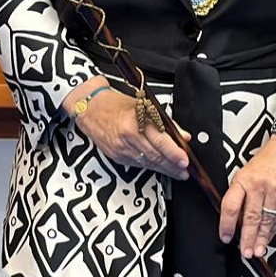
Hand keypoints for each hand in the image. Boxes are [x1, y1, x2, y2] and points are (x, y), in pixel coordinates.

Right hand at [64, 82, 188, 180]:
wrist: (90, 109)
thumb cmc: (116, 104)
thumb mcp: (143, 106)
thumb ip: (165, 122)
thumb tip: (182, 135)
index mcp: (137, 120)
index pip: (160, 140)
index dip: (174, 153)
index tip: (185, 160)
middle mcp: (128, 135)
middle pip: (155, 155)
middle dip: (172, 165)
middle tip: (183, 171)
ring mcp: (121, 147)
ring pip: (147, 163)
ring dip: (163, 169)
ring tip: (175, 172)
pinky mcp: (116, 156)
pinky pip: (137, 164)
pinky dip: (149, 166)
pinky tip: (158, 167)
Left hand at [219, 133, 275, 258]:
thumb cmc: (267, 159)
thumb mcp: (246, 171)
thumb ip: (240, 193)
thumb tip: (236, 219)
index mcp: (243, 178)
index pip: (231, 205)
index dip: (227, 224)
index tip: (226, 237)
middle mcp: (259, 185)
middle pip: (251, 217)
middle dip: (247, 238)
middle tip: (245, 252)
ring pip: (266, 220)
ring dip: (262, 238)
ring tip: (258, 251)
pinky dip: (274, 229)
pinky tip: (269, 236)